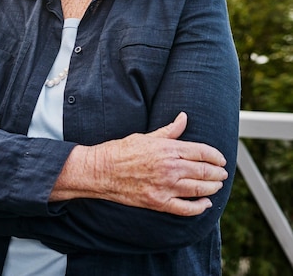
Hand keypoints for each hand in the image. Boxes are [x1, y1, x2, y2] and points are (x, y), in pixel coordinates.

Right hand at [52, 112, 227, 215]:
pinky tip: (206, 204)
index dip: (216, 156)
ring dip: (212, 188)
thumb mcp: (147, 136)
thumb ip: (170, 130)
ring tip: (217, 186)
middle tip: (223, 174)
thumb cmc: (122, 150)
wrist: (102, 170)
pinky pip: (185, 208)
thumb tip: (184, 117)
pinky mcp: (159, 202)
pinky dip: (199, 208)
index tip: (222, 159)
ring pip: (199, 189)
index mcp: (168, 148)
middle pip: (204, 171)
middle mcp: (170, 167)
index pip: (202, 152)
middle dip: (218, 173)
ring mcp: (165, 186)